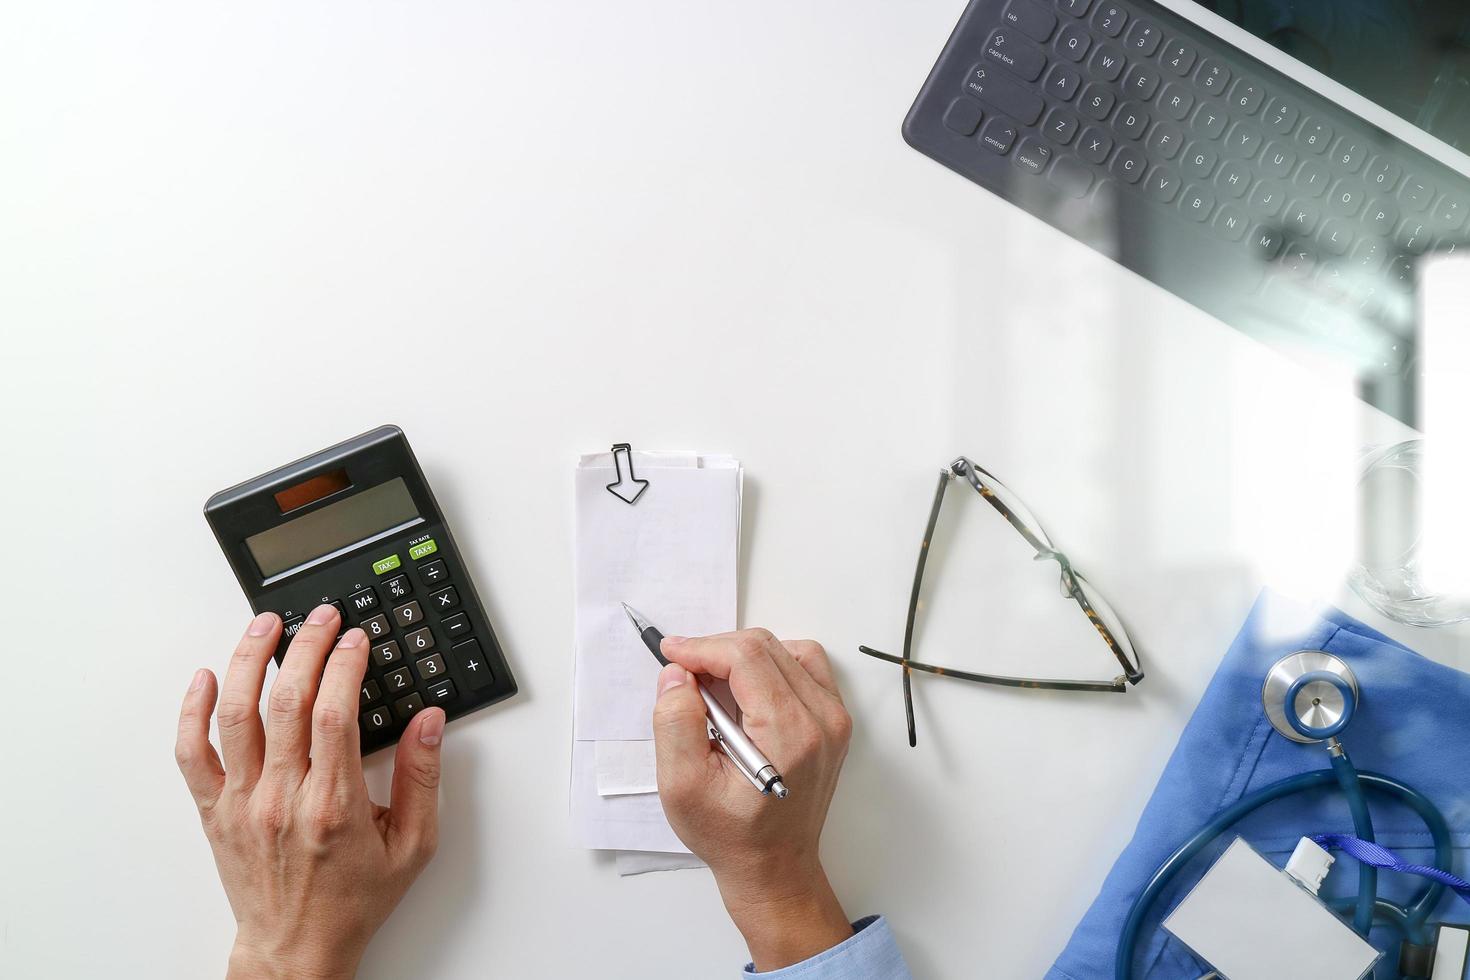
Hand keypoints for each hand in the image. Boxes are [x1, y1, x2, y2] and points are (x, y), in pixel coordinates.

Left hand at [174, 605, 445, 978]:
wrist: (297, 949)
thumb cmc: (353, 900)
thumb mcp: (414, 845)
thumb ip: (424, 778)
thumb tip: (430, 722)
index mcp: (334, 806)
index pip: (335, 714)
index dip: (345, 665)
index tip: (356, 639)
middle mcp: (282, 799)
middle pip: (287, 701)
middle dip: (305, 646)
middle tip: (321, 617)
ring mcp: (243, 802)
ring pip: (236, 714)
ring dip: (248, 660)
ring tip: (264, 625)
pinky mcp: (215, 810)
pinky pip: (191, 752)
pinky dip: (192, 710)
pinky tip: (206, 677)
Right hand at [652, 629, 854, 971]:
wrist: (774, 867)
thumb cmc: (731, 836)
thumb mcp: (683, 787)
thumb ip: (676, 723)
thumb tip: (678, 673)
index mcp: (789, 734)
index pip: (746, 657)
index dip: (702, 647)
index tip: (671, 654)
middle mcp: (821, 720)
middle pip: (765, 648)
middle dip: (717, 649)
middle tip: (684, 672)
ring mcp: (834, 719)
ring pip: (787, 650)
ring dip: (744, 654)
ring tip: (713, 679)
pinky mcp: (833, 721)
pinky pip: (805, 666)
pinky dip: (771, 664)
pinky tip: (746, 687)